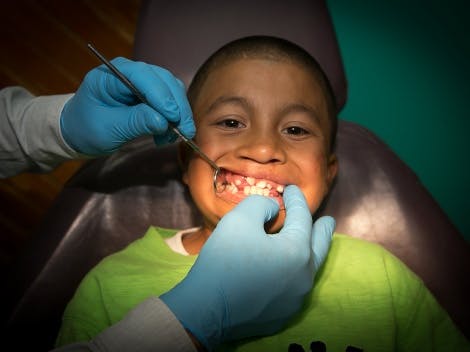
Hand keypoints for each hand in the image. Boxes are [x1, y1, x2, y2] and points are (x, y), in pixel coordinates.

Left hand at [60, 57, 194, 154]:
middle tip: (184, 131)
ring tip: (173, 136)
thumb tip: (163, 121)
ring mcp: (143, 82)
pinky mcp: (151, 95)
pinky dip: (174, 118)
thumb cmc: (86, 128)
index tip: (172, 117)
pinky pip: (170, 101)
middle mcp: (131, 72)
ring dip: (178, 113)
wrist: (79, 132)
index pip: (143, 76)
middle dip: (176, 106)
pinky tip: (166, 135)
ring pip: (172, 90)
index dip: (161, 96)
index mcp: (112, 74)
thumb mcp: (107, 129)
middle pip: (163, 81)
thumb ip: (135, 122)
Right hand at [160, 185, 334, 349]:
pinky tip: (286, 271)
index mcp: (297, 251)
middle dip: (323, 230)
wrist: (206, 310)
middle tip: (328, 221)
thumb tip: (273, 209)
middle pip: (319, 246)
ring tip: (309, 244)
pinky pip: (294, 288)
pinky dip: (294, 272)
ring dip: (309, 252)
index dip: (296, 200)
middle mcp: (304, 276)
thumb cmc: (223, 261)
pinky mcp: (282, 315)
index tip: (292, 189)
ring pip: (308, 268)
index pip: (302, 218)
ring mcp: (295, 299)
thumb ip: (261, 204)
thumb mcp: (239, 219)